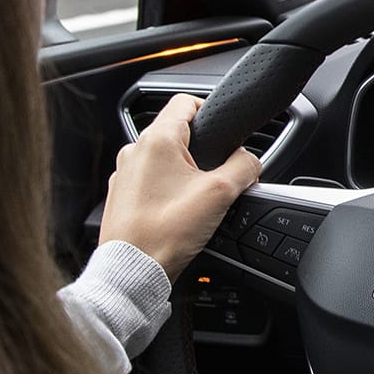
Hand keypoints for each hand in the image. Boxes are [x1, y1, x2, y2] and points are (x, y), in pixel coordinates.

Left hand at [99, 94, 260, 280]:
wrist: (131, 272)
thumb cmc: (164, 234)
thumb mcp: (220, 194)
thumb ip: (243, 168)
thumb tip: (250, 162)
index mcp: (156, 140)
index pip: (185, 101)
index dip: (209, 109)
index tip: (224, 130)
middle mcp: (134, 152)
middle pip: (177, 133)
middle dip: (203, 150)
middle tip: (220, 175)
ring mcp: (125, 175)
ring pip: (165, 160)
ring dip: (185, 172)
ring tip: (200, 199)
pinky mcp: (122, 198)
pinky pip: (152, 182)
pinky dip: (169, 190)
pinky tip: (180, 213)